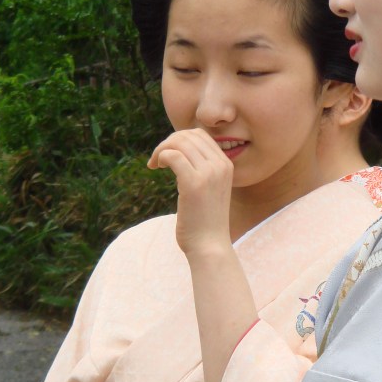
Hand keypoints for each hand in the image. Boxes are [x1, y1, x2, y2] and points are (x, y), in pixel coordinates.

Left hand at [148, 128, 233, 258]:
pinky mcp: (193, 183)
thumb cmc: (205, 221)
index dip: (180, 139)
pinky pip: (173, 155)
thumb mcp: (209, 189)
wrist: (210, 246)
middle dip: (168, 142)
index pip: (200, 135)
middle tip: (157, 159)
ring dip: (161, 149)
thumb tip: (178, 150)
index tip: (168, 155)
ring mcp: (209, 174)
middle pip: (189, 135)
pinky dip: (160, 156)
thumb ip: (201, 169)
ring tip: (155, 163)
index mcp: (227, 165)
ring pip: (179, 142)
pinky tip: (157, 167)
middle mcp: (221, 165)